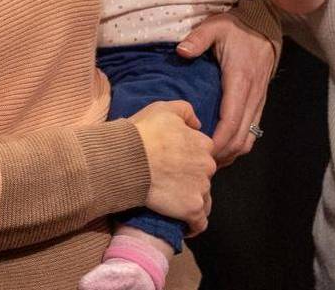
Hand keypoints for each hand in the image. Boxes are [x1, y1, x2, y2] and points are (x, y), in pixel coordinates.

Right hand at [130, 100, 214, 227]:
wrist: (127, 159)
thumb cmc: (142, 133)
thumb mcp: (163, 108)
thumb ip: (186, 111)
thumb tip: (197, 124)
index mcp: (203, 143)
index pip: (203, 153)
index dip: (189, 158)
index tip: (176, 163)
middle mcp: (207, 165)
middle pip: (204, 175)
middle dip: (192, 178)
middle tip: (171, 182)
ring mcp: (201, 188)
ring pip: (203, 198)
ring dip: (191, 200)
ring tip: (174, 204)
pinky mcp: (192, 209)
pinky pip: (200, 223)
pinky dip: (193, 226)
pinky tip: (185, 227)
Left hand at [176, 13, 274, 167]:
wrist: (264, 25)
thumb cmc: (237, 28)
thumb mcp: (215, 26)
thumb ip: (198, 39)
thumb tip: (182, 52)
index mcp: (240, 81)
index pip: (230, 122)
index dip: (217, 142)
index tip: (199, 151)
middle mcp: (252, 96)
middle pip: (240, 137)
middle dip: (221, 154)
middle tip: (198, 161)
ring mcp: (258, 101)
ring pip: (249, 138)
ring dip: (231, 153)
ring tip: (209, 159)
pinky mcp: (260, 102)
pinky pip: (252, 131)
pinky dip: (239, 144)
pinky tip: (223, 148)